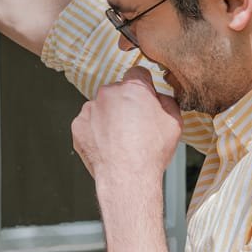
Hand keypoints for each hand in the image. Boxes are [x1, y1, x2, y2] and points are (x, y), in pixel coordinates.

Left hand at [71, 66, 181, 199]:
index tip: (145, 99)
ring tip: (120, 141)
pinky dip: (96, 131)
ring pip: (102, 107)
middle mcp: (108, 93)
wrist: (126, 177)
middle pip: (118, 91)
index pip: (138, 73)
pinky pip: (88, 123)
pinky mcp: (78, 125)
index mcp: (133, 88)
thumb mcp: (174, 123)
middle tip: (134, 126)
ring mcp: (90, 108)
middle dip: (125, 104)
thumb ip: (167, 101)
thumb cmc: (151, 152)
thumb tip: (160, 96)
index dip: (143, 87)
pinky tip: (107, 146)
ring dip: (109, 118)